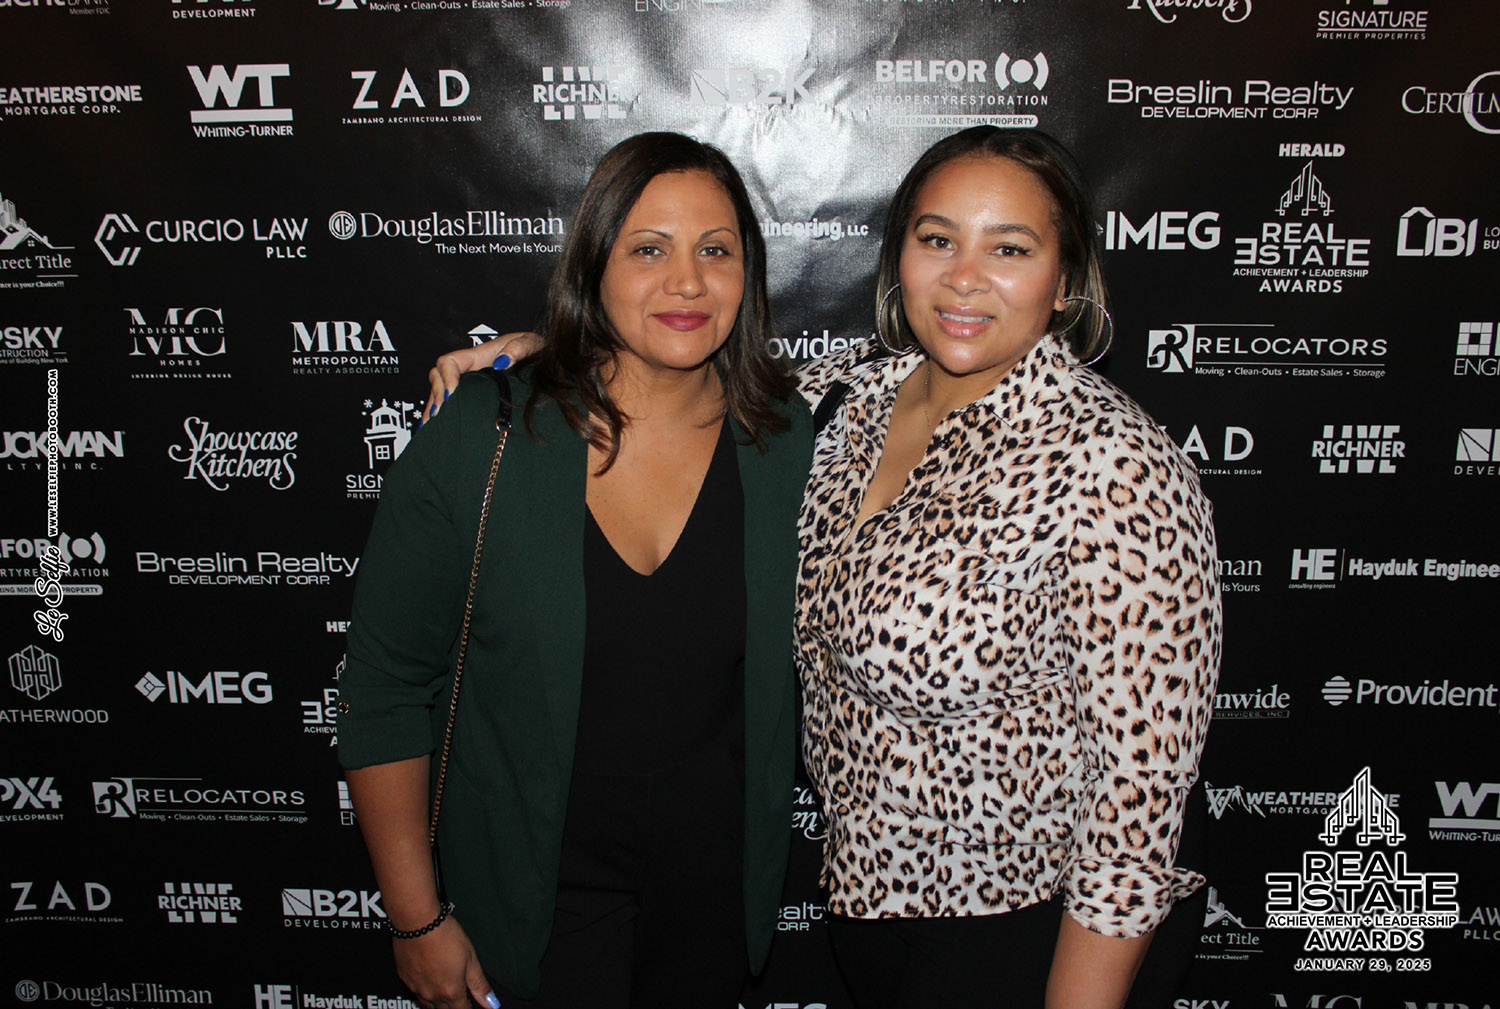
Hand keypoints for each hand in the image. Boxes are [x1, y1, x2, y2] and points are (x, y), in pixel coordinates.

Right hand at [393, 915, 499, 1008]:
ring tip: (445, 991)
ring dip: (438, 1002)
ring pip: (428, 1005)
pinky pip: (416, 993)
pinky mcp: (404, 979)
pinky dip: (424, 991)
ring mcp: (416, 988)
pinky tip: (429, 980)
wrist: (417, 923)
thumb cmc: (445, 936)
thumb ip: (480, 984)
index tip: (472, 1005)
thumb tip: (492, 1004)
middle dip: (454, 1006)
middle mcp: (432, 995)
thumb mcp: (471, 959)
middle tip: (460, 998)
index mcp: (451, 992)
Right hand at [423, 332, 541, 424]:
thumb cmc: (536, 350)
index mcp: (480, 355)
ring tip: (430, 426)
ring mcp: (470, 381)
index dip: (447, 377)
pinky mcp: (474, 394)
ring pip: (440, 390)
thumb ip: (517, 349)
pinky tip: (435, 427)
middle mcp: (470, 368)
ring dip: (433, 406)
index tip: (451, 395)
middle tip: (439, 415)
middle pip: (439, 376)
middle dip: (436, 395)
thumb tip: (501, 362)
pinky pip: (450, 401)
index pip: (450, 361)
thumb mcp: (531, 344)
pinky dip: (440, 412)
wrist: (545, 358)